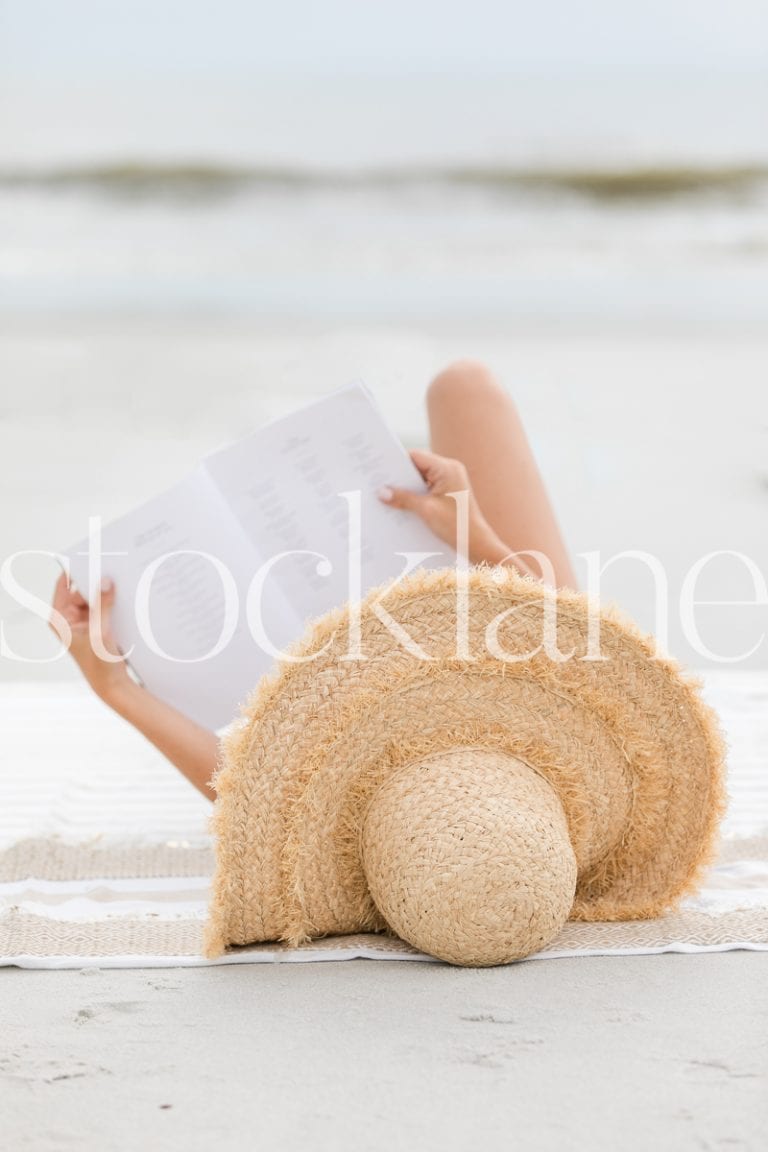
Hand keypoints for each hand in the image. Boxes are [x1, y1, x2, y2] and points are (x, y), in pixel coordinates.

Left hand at [49, 573, 131, 702]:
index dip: (75, 571)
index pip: (63, 585)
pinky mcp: (97, 624)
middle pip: (82, 590)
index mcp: (60, 618)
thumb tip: (105, 581)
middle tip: (112, 569)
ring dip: (107, 593)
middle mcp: (69, 617)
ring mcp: (84, 621)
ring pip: (95, 597)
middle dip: (97, 582)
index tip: (90, 558)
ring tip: (121, 583)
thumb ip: (103, 605)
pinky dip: (113, 602)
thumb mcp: (100, 632)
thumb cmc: (99, 664)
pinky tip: (125, 597)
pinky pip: (104, 606)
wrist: (112, 685)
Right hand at [377, 449, 502, 562]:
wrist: (477, 544)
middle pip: (417, 467)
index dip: (396, 463)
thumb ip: (403, 498)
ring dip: (406, 488)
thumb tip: (381, 492)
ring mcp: (450, 481)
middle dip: (399, 477)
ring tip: (386, 496)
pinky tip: (401, 505)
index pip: (415, 456)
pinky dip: (414, 496)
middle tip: (378, 483)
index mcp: (447, 468)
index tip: (378, 468)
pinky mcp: (448, 493)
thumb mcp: (426, 511)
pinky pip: (426, 489)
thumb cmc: (456, 526)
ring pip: (420, 479)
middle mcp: (449, 470)